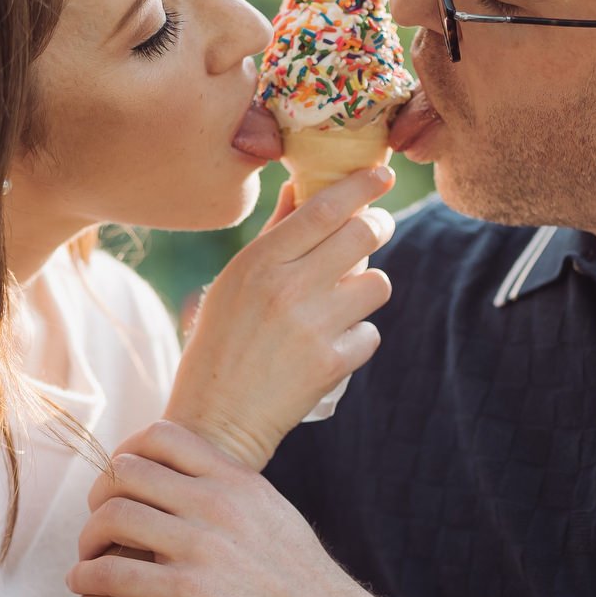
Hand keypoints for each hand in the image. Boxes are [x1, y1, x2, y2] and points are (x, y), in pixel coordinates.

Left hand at [70, 421, 390, 596]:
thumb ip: (232, 494)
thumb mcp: (274, 516)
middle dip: (100, 495)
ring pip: (112, 517)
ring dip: (87, 537)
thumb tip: (195, 482)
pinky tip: (81, 584)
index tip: (117, 481)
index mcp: (237, 481)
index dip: (126, 453)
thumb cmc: (305, 586)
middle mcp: (217, 504)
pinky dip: (85, 577)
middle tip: (97, 522)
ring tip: (88, 556)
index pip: (161, 436)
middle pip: (126, 472)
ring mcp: (200, 548)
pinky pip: (111, 575)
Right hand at [166, 168, 395, 468]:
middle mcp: (288, 288)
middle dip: (378, 225)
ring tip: (344, 300)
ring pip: (377, 283)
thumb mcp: (233, 283)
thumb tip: (302, 186)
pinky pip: (370, 333)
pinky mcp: (332, 364)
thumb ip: (273, 234)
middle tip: (376, 227)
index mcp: (259, 262)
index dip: (360, 185)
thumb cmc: (219, 346)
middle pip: (363, 235)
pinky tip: (330, 346)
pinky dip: (356, 338)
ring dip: (367, 288)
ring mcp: (313, 327)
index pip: (324, 208)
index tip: (381, 173)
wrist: (214, 423)